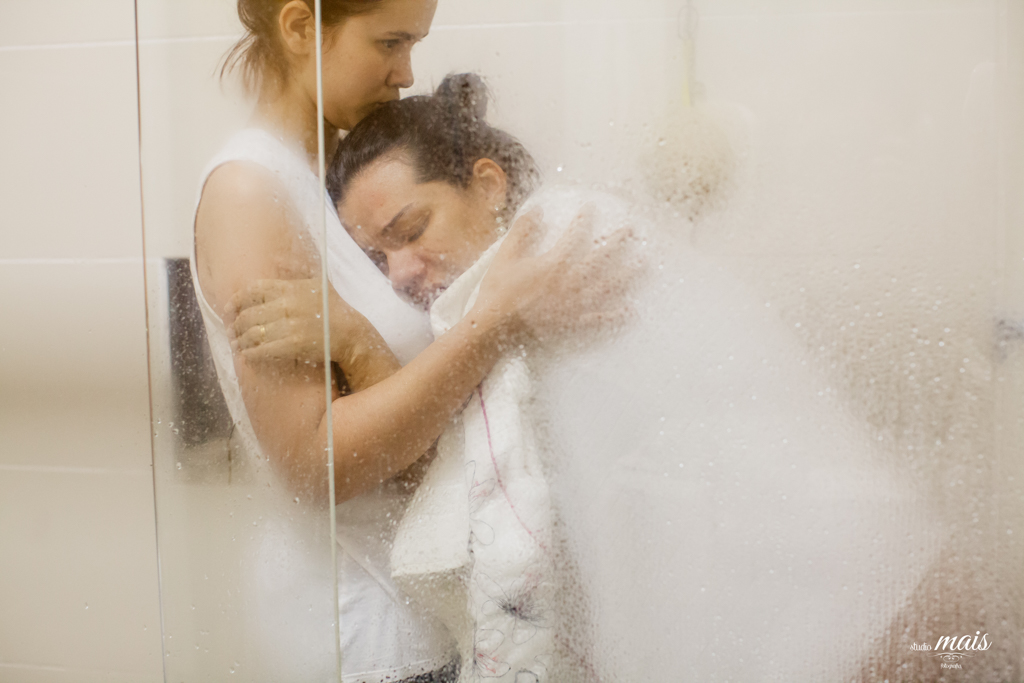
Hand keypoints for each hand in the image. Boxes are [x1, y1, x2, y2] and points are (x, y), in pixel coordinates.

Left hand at [226, 277, 384, 365]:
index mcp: (291, 288)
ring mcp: (290, 325)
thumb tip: (276, 255)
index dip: (236, 301)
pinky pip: (263, 349)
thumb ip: (295, 269)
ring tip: (236, 344)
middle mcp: (288, 304)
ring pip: (253, 332)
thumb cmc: (334, 309)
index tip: (229, 309)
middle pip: (249, 314)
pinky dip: (250, 353)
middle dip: (236, 324)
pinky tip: (246, 355)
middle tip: (231, 331)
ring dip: (240, 340)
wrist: (351, 333)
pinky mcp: (294, 344)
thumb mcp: (318, 282)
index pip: (253, 290)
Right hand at [471, 204, 644, 347]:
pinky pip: (599, 319)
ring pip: (606, 287)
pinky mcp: (572, 324)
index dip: (583, 220)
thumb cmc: (498, 293)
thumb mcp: (506, 257)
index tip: (591, 208)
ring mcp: (574, 305)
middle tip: (632, 230)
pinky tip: (631, 311)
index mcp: (554, 264)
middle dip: (616, 242)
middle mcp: (569, 282)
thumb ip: (522, 232)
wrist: (494, 329)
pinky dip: (616, 316)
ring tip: (643, 264)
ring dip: (627, 274)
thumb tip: (535, 210)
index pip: (573, 236)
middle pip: (599, 258)